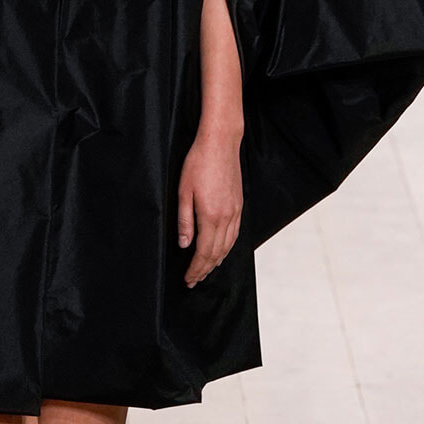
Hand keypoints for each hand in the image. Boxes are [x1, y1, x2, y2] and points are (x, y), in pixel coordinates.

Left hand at [177, 126, 242, 287]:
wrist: (220, 143)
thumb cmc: (198, 163)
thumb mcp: (183, 191)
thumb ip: (184, 221)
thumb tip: (184, 244)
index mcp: (211, 216)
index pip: (204, 252)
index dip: (196, 269)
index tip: (188, 279)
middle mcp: (226, 217)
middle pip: (217, 253)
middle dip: (205, 270)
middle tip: (194, 280)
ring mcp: (235, 211)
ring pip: (228, 246)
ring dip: (217, 261)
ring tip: (206, 270)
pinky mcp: (239, 205)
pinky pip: (235, 234)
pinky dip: (227, 248)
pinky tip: (221, 250)